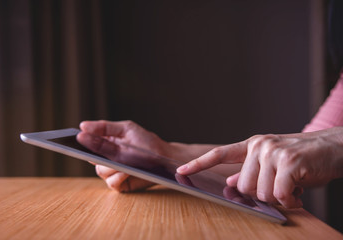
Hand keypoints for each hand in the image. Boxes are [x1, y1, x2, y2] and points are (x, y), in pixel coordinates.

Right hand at [77, 120, 169, 191]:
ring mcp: (113, 171)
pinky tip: (127, 171)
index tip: (75, 139)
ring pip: (101, 171)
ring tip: (121, 161)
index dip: (79, 141)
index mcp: (105, 141)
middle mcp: (106, 157)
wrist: (166, 158)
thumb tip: (82, 127)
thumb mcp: (126, 129)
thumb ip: (105, 128)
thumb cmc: (146, 142)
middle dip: (95, 155)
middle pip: (91, 158)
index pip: (86, 142)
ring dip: (111, 166)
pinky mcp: (121, 184)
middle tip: (97, 152)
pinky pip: (112, 182)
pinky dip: (118, 177)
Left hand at [177, 127, 342, 207]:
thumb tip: (231, 182)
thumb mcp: (272, 163)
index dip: (199, 163)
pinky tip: (299, 192)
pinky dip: (290, 200)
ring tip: (293, 188)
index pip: (220, 154)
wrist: (334, 147)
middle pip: (244, 186)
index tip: (181, 172)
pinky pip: (279, 195)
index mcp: (252, 145)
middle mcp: (259, 145)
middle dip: (262, 194)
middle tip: (281, 188)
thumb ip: (250, 171)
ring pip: (261, 193)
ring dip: (279, 198)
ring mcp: (273, 152)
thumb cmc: (303, 159)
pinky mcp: (288, 162)